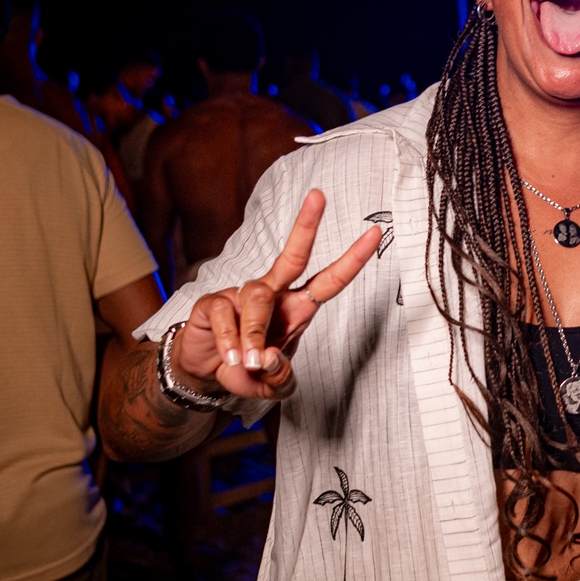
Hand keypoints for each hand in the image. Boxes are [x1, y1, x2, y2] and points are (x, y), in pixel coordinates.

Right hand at [174, 189, 382, 399]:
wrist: (205, 372)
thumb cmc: (247, 369)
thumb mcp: (272, 385)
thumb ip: (280, 378)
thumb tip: (270, 357)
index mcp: (297, 309)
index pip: (330, 280)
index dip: (353, 259)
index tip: (374, 233)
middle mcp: (274, 294)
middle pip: (294, 255)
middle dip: (307, 224)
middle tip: (319, 196)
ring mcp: (242, 294)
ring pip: (258, 298)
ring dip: (253, 332)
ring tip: (247, 362)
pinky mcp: (214, 302)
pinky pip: (225, 315)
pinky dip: (230, 342)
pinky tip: (228, 359)